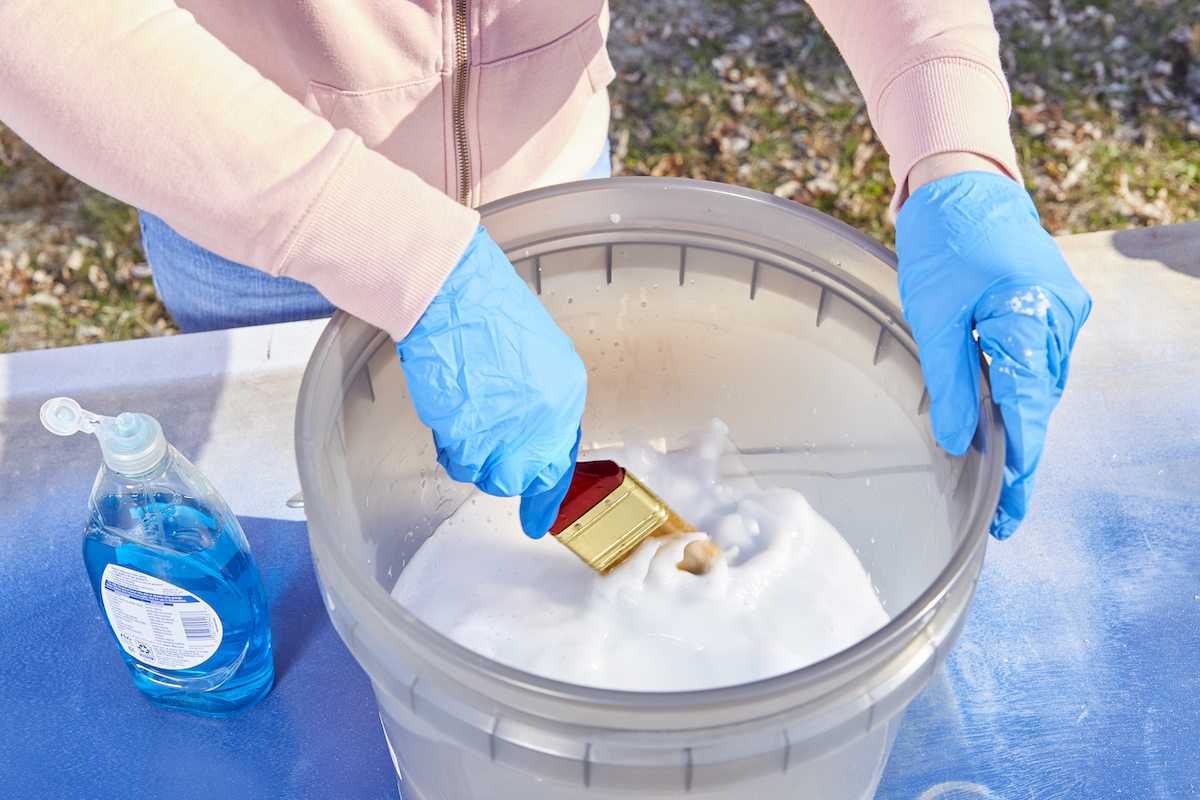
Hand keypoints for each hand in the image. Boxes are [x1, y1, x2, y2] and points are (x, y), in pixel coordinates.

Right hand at [397, 226, 586, 533]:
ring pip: (489, 475)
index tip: (540, 522)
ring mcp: (513, 431)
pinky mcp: (476, 437)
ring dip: (470, 452)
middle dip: (498, 466)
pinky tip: (448, 410)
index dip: (548, 494)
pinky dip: (448, 444)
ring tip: (460, 408)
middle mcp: (548, 419)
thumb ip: (537, 399)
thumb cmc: (483, 311)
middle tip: (477, 441)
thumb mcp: (533, 354)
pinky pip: (461, 463)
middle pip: (524, 476)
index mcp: (567, 393)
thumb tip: (526, 433)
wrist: (453, 293)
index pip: (562, 458)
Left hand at [895, 172, 1090, 538]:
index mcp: (1031, 319)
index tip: (1010, 513)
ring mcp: (1060, 311)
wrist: (962, 181)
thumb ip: (948, 381)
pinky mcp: (1051, 305)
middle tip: (1002, 512)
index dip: (1019, 467)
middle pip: (1039, 404)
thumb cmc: (943, 240)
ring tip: (1001, 477)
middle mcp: (1058, 319)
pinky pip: (1038, 361)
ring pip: (1040, 385)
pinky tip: (1003, 419)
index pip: (1028, 411)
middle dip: (1022, 457)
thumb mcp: (933, 315)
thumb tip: (958, 442)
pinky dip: (1020, 391)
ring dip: (1021, 425)